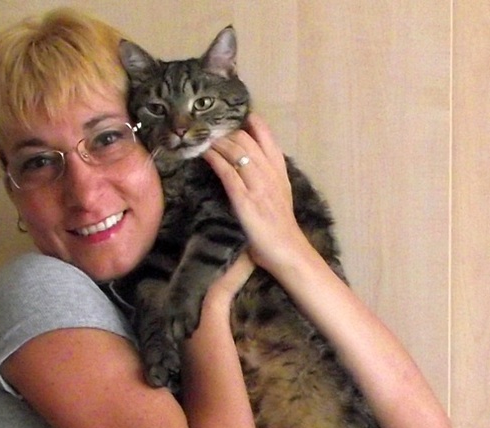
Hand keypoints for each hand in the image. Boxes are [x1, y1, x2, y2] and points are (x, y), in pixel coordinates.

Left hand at [203, 113, 306, 274]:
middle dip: (226, 129)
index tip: (236, 114)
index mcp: (279, 172)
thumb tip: (249, 171)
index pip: (267, 138)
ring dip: (216, 140)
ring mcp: (258, 185)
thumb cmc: (280, 231)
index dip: (252, 123)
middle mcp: (269, 174)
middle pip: (246, 140)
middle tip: (207, 124)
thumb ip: (267, 183)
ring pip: (236, 151)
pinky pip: (228, 172)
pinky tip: (203, 153)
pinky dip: (214, 159)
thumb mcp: (279, 199)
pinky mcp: (245, 200)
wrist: (288, 252)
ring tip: (200, 134)